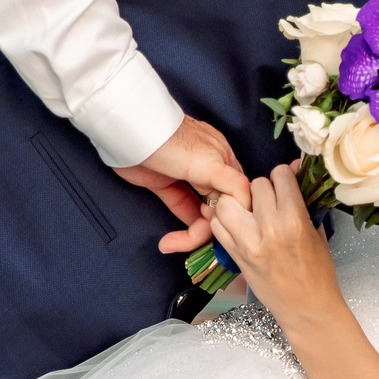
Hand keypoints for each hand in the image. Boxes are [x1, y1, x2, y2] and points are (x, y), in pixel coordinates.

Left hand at [115, 115, 247, 255]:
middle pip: (220, 208)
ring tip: (172, 244)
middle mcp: (210, 170)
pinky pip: (183, 211)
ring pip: (202, 213)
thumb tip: (249, 204)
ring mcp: (188, 179)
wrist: (129, 133)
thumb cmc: (172, 143)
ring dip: (193, 234)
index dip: (232, 218)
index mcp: (224, 159)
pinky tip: (170, 241)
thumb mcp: (210, 162)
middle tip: (190, 241)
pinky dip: (181, 229)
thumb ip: (233, 183)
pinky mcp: (168, 187)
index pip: (238, 197)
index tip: (222, 235)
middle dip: (211, 230)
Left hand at [206, 163, 339, 318]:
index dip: (283, 177)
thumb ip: (303, 200)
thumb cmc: (318, 273)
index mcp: (294, 221)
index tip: (286, 185)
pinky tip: (239, 225)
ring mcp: (247, 243)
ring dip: (238, 201)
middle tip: (270, 201)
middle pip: (254, 184)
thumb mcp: (317, 231)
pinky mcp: (234, 255)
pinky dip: (224, 220)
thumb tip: (295, 168)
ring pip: (228, 200)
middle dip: (263, 189)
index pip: (279, 176)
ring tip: (250, 211)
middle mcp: (268, 230)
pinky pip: (217, 224)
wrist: (307, 308)